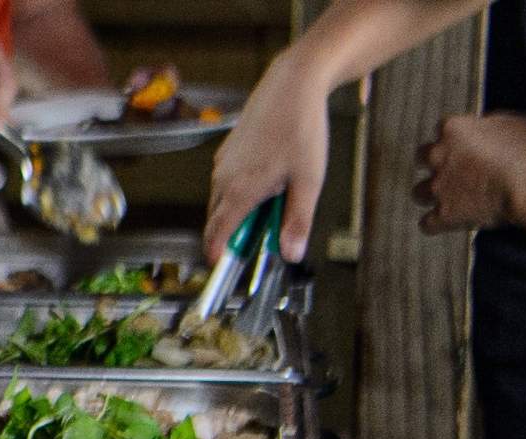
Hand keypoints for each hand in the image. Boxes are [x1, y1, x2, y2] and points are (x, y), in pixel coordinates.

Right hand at [203, 64, 328, 262]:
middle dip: (236, 233)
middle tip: (266, 235)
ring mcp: (223, 162)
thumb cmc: (301, 128)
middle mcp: (223, 177)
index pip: (217, 233)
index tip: (219, 266)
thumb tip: (290, 252)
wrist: (292, 84)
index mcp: (239, 190)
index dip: (216, 254)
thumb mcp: (308, 181)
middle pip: (219, 219)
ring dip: (243, 210)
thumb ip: (297, 221)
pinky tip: (271, 178)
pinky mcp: (228, 150)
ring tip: (277, 201)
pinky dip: (243, 190)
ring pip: (224, 199)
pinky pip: (228, 181)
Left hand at [416, 112, 525, 233]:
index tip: (467, 148)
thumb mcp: (513, 123)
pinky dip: (437, 224)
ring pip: (418, 193)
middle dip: (435, 165)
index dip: (456, 141)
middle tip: (455, 173)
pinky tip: (448, 223)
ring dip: (432, 196)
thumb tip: (487, 128)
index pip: (443, 130)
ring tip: (452, 201)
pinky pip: (428, 224)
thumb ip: (491, 125)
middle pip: (421, 158)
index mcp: (453, 129)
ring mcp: (438, 187)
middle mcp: (438, 156)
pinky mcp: (444, 214)